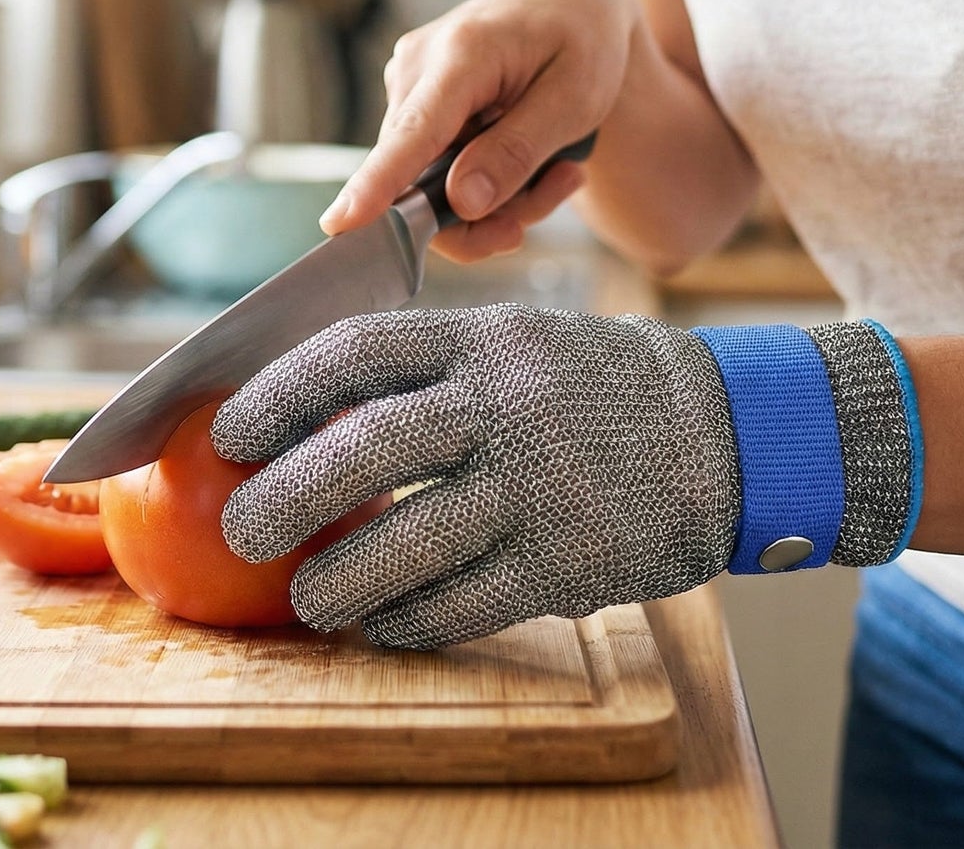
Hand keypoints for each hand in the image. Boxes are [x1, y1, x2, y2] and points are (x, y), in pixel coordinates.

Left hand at [213, 308, 916, 649]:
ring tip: (306, 599)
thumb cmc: (597, 384)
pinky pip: (468, 601)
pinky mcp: (573, 561)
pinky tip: (384, 626)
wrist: (733, 431)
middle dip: (287, 495)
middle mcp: (507, 403)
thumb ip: (427, 367)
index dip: (280, 392)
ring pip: (410, 540)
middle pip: (367, 448)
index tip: (229, 431)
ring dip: (340, 580)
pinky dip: (412, 620)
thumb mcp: (515, 341)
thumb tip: (310, 409)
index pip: (356, 351)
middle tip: (240, 528)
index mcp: (484, 337)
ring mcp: (541, 485)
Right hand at [320, 0, 637, 262]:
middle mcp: (416, 67)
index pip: (412, 134)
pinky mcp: (411, 101)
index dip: (377, 184)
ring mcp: (407, 83)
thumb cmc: (581, 41)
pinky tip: (532, 158)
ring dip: (496, 199)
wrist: (567, 0)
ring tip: (558, 170)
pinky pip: (433, 169)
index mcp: (462, 54)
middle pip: (420, 180)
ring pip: (429, 184)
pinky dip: (484, 180)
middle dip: (488, 213)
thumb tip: (461, 203)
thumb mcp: (575, 100)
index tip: (341, 223)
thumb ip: (516, 153)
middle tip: (560, 188)